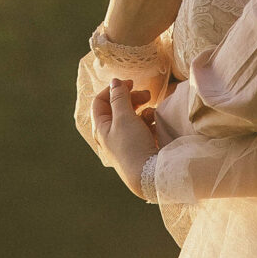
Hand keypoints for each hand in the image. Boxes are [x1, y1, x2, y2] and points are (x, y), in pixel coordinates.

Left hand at [90, 78, 161, 193]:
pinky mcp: (139, 148)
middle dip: (132, 98)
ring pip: (132, 118)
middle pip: (118, 108)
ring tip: (153, 113)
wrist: (148, 176)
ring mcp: (125, 142)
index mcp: (101, 128)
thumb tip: (114, 82)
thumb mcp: (124, 117)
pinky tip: (156, 125)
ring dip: (143, 111)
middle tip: (148, 95)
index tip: (131, 83)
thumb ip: (119, 97)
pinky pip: (143, 129)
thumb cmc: (132, 146)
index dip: (114, 89)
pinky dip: (149, 123)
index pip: (100, 101)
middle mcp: (110, 135)